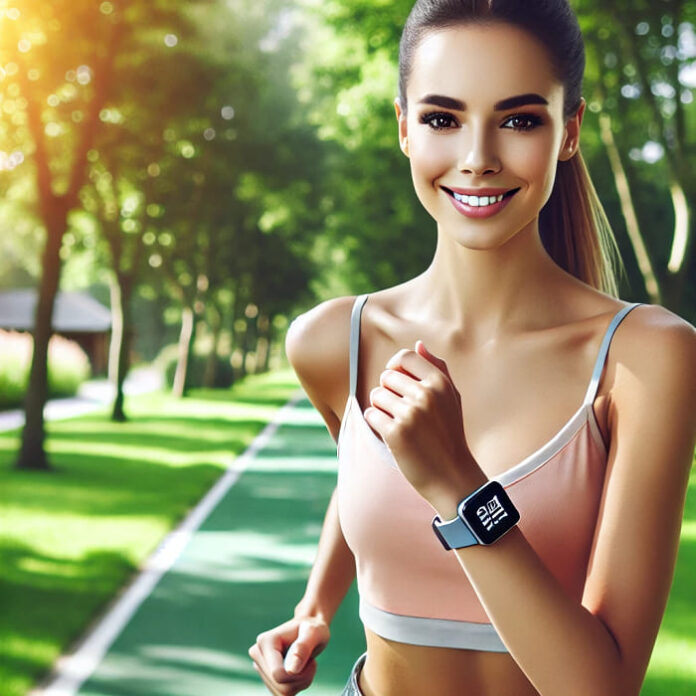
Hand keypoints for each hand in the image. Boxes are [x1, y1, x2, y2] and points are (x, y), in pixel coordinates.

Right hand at [248, 615, 329, 694]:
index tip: (311, 659)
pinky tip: (299, 671)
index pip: (278, 674)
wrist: (308, 631)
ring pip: (282, 693)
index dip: (299, 674)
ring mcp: (260, 668)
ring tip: (305, 664)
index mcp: (265, 641)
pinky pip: (282, 695)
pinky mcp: (266, 678)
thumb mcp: (314, 633)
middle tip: (310, 661)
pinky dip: (296, 688)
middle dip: (301, 678)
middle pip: (281, 686)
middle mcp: (257, 654)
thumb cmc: (313, 629)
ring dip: (300, 683)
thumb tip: (291, 670)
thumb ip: (303, 648)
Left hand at [363, 340, 484, 511]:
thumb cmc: (449, 434)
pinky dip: (376, 424)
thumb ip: (437, 369)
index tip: (397, 382)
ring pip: (376, 396)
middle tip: (402, 411)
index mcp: (440, 383)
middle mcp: (426, 395)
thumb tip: (418, 344)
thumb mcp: (451, 398)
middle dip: (388, 392)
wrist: (451, 476)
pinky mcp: (396, 433)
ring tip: (399, 424)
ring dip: (381, 409)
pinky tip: (393, 435)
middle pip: (386, 377)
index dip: (395, 367)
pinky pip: (371, 415)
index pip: (405, 357)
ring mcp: (411, 414)